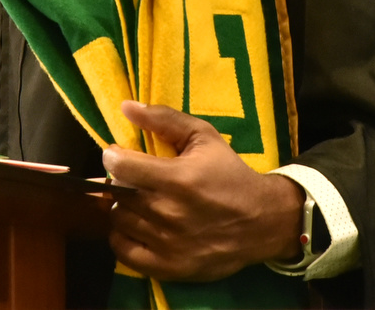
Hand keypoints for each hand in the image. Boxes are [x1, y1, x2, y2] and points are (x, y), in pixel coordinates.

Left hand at [102, 101, 303, 282]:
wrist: (261, 221)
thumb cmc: (229, 174)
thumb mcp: (204, 137)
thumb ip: (164, 119)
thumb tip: (126, 107)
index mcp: (177, 179)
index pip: (121, 168)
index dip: (113, 158)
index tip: (118, 156)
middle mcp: (169, 214)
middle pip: (119, 194)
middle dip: (121, 182)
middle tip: (135, 179)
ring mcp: (167, 244)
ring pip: (119, 220)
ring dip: (123, 207)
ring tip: (140, 201)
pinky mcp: (168, 268)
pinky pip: (124, 251)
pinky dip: (122, 237)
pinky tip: (136, 226)